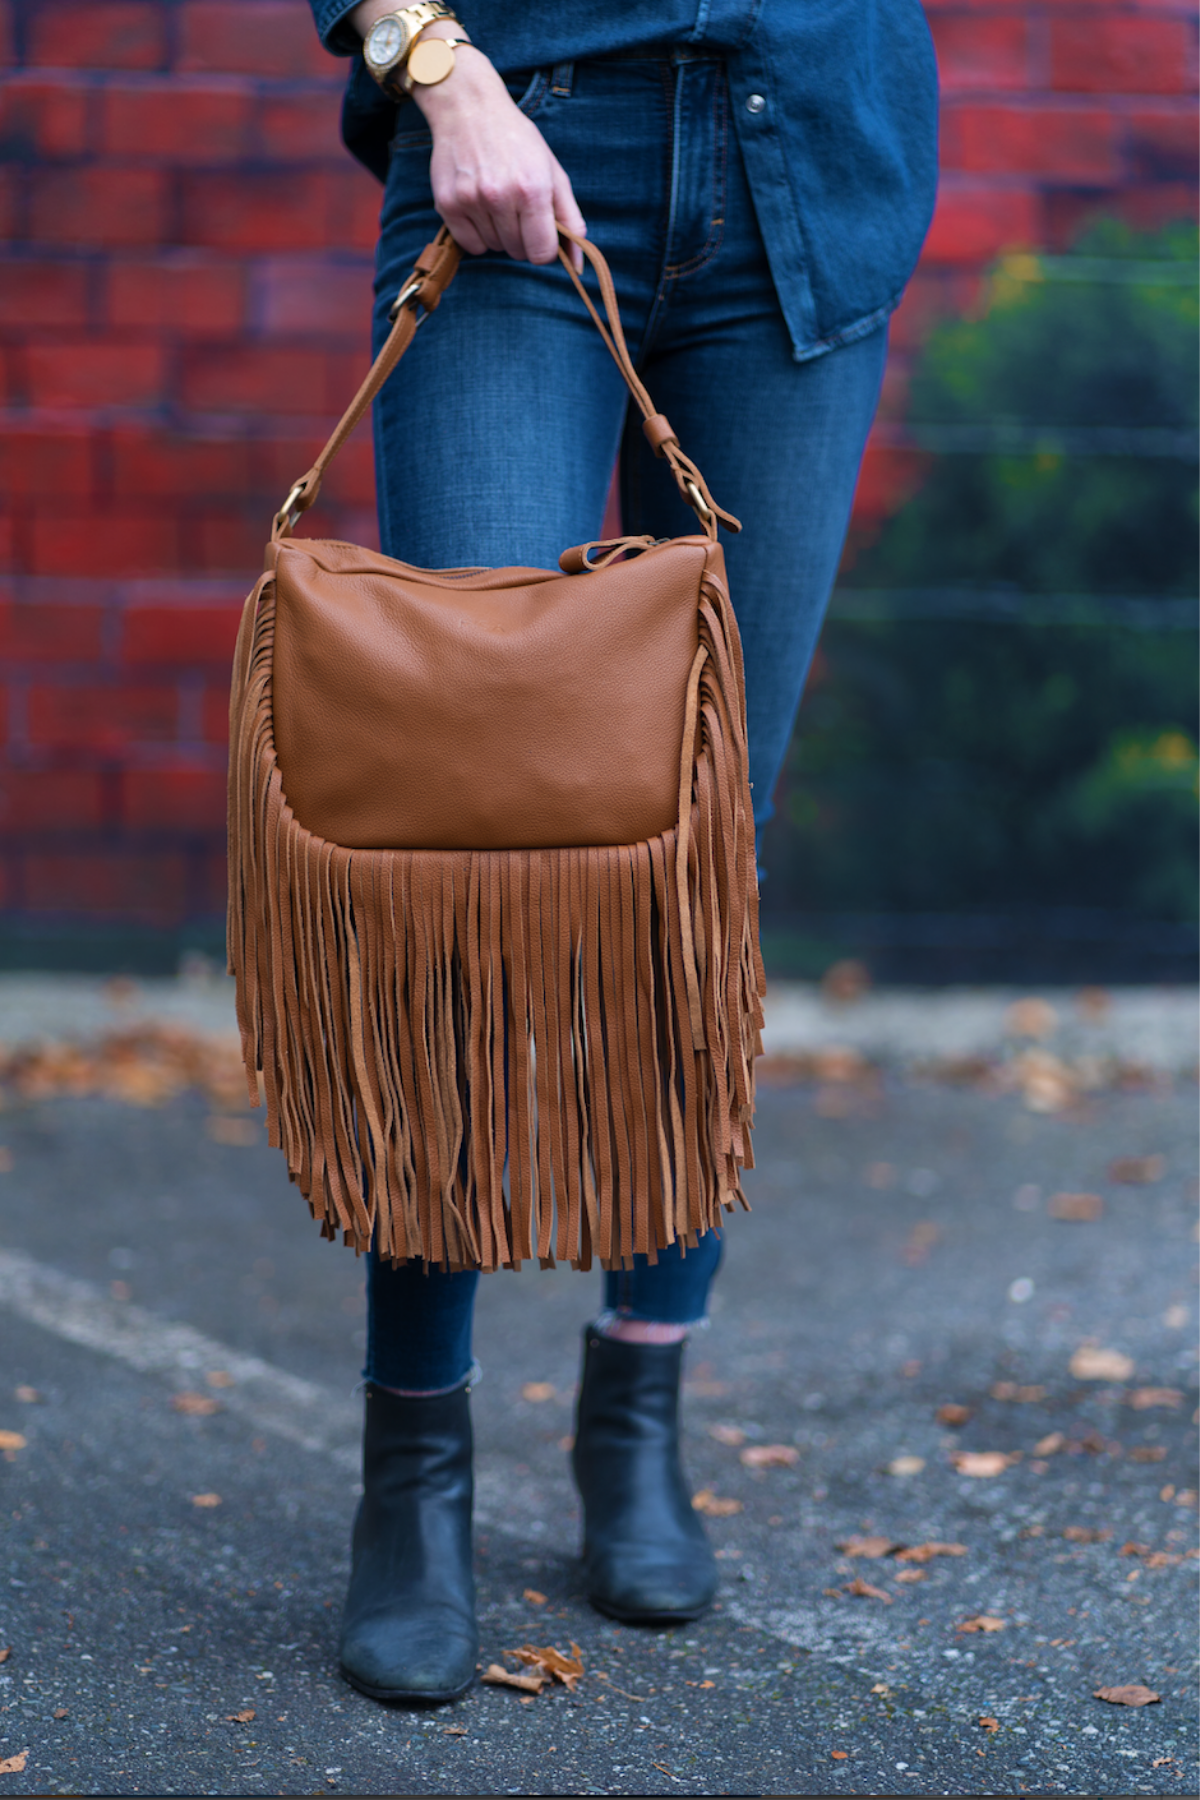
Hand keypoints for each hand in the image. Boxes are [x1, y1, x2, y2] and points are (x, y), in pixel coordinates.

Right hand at [416, 46, 585, 265]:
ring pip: (495, 248)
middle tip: (517, 208)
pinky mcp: (448, 204)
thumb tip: (577, 262)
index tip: (541, 232)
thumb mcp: (552, 172)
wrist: (469, 107)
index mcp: (532, 189)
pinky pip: (471, 245)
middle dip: (523, 238)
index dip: (545, 248)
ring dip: (500, 234)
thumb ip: (570, 218)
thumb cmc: (516, 141)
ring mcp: (471, 201)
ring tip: (497, 200)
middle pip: (518, 252)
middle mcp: (500, 196)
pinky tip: (480, 208)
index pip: (542, 253)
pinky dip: (478, 235)